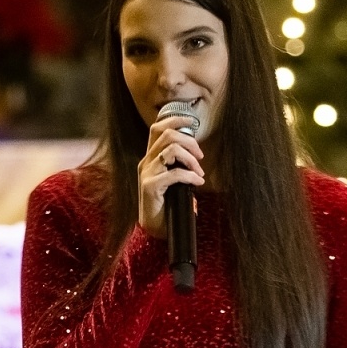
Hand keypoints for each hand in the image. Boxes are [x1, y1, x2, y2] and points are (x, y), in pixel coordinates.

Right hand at [136, 113, 206, 238]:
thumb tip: (197, 158)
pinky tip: (198, 182)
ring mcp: (147, 173)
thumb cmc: (166, 203)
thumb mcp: (173, 180)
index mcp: (150, 158)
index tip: (193, 122)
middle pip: (166, 134)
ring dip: (191, 159)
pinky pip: (175, 173)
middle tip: (200, 156)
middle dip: (189, 141)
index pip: (157, 128)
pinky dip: (191, 176)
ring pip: (171, 150)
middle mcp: (146, 162)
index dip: (175, 119)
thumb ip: (179, 165)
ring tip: (199, 172)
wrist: (154, 228)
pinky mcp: (150, 186)